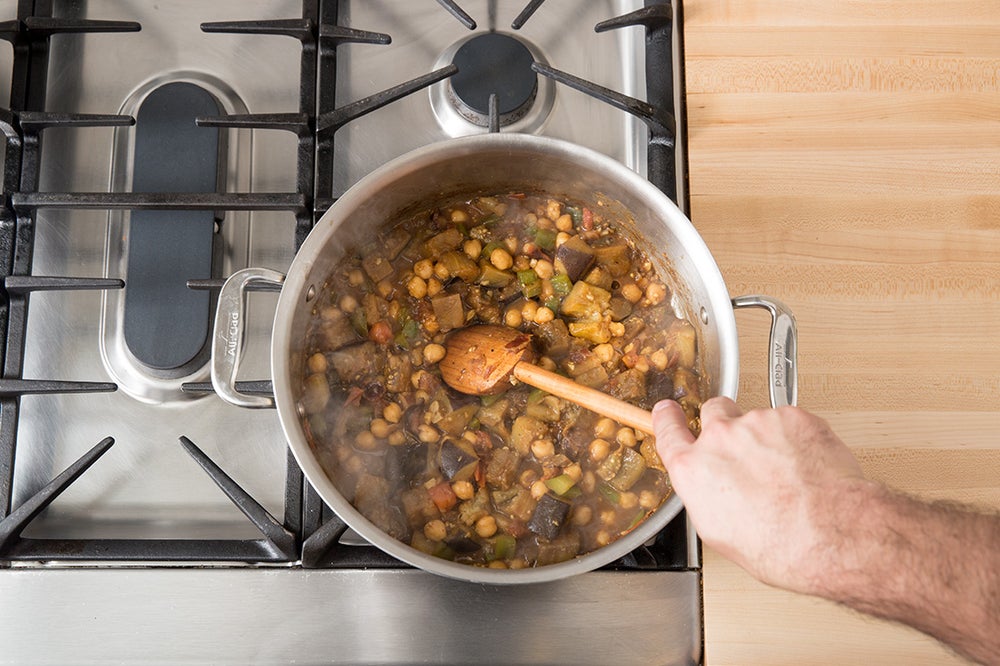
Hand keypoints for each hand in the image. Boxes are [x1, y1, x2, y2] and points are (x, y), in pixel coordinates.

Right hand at [653, 397, 868, 593]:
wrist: (829, 535)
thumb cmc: (779, 545)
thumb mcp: (718, 532)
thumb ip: (704, 494)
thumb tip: (710, 487)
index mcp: (694, 469)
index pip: (668, 430)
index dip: (668, 419)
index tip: (669, 411)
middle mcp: (719, 439)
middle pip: (714, 411)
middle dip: (726, 424)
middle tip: (747, 449)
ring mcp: (756, 423)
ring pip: (757, 419)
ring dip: (768, 438)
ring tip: (789, 473)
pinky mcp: (792, 416)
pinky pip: (790, 421)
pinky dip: (797, 438)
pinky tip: (807, 466)